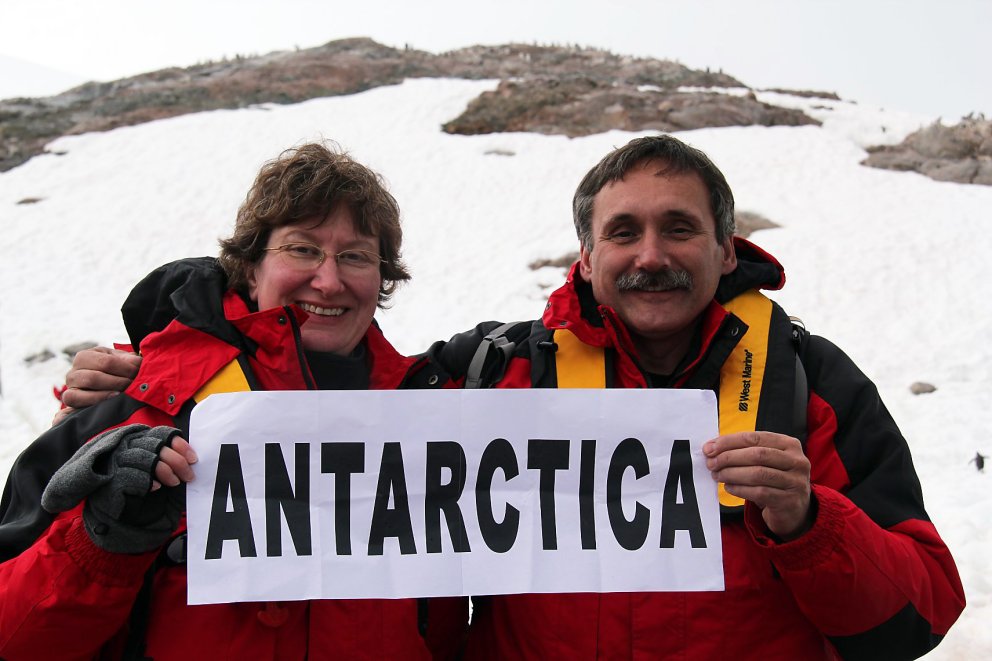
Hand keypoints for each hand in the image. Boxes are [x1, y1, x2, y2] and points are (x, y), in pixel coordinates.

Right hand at [42, 425, 192, 553]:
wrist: (125, 516)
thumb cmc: (149, 492)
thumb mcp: (164, 473)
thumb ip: (173, 462)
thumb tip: (192, 460)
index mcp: (143, 441)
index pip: (163, 434)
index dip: (180, 445)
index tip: (193, 459)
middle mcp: (129, 447)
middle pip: (157, 446)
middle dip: (177, 461)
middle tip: (188, 476)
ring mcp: (118, 461)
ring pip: (145, 458)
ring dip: (165, 470)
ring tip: (173, 483)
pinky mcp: (112, 478)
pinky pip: (132, 475)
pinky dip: (148, 481)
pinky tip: (156, 487)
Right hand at [61, 346, 140, 408]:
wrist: (101, 389)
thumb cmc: (112, 372)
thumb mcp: (120, 362)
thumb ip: (130, 360)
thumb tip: (138, 362)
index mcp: (85, 356)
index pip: (107, 361)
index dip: (126, 368)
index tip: (138, 373)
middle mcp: (74, 369)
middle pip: (97, 374)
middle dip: (119, 381)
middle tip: (134, 384)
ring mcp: (70, 384)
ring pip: (89, 383)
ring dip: (111, 388)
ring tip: (126, 391)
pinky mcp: (69, 398)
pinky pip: (76, 398)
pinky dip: (96, 398)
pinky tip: (112, 397)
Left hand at [703, 431, 811, 540]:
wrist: (795, 509)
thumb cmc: (774, 479)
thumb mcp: (766, 461)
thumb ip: (744, 451)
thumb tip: (711, 448)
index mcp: (789, 444)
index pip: (755, 437)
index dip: (729, 441)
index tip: (709, 448)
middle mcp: (796, 461)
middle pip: (757, 455)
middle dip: (729, 458)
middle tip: (711, 463)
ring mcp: (795, 481)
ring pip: (758, 474)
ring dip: (732, 474)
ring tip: (718, 475)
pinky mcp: (789, 500)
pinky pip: (760, 493)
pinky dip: (740, 489)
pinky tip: (729, 487)